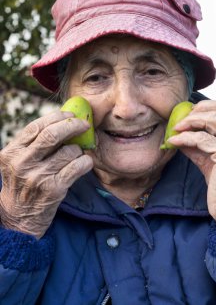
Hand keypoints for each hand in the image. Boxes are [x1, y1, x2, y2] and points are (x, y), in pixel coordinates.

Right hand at [0, 110, 92, 238]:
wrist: (19, 218)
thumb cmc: (22, 184)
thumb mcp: (18, 162)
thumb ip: (33, 144)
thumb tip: (62, 121)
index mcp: (12, 152)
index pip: (36, 126)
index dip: (56, 117)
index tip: (70, 115)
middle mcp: (22, 163)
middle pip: (52, 134)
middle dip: (72, 125)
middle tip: (84, 125)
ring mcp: (38, 176)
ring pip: (69, 151)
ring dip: (79, 149)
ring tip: (78, 154)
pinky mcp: (54, 189)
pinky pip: (77, 167)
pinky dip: (86, 161)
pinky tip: (85, 162)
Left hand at [168, 100, 215, 236]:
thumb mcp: (212, 160)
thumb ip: (199, 145)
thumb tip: (179, 134)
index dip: (208, 105)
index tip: (191, 112)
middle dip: (198, 109)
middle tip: (182, 118)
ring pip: (211, 119)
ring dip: (189, 122)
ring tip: (176, 128)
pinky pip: (200, 139)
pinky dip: (184, 138)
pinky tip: (174, 141)